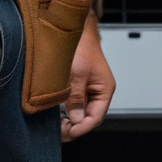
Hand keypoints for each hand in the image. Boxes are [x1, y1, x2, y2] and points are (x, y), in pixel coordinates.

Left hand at [61, 20, 115, 141]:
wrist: (76, 29)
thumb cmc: (80, 46)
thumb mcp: (76, 74)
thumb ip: (76, 98)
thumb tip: (76, 119)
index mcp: (105, 88)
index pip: (95, 117)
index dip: (81, 127)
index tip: (66, 132)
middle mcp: (100, 91)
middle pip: (89, 117)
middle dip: (74, 125)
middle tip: (58, 131)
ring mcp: (91, 89)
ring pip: (82, 111)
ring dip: (70, 118)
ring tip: (56, 123)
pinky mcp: (82, 85)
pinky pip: (77, 103)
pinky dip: (68, 109)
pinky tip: (57, 111)